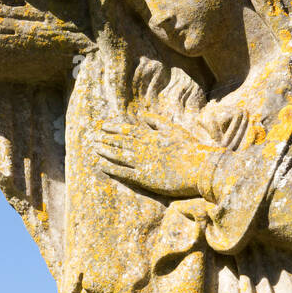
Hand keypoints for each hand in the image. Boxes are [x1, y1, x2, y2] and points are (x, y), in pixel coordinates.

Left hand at [93, 113, 222, 198]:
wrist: (199, 167)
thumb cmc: (190, 148)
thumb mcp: (174, 129)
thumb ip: (157, 121)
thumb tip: (143, 115)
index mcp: (151, 136)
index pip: (128, 130)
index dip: (114, 127)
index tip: (102, 126)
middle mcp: (144, 148)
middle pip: (120, 141)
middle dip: (105, 138)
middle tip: (92, 136)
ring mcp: (143, 163)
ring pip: (119, 155)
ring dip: (105, 151)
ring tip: (94, 148)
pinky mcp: (145, 178)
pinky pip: (123, 172)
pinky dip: (111, 168)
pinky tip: (101, 165)